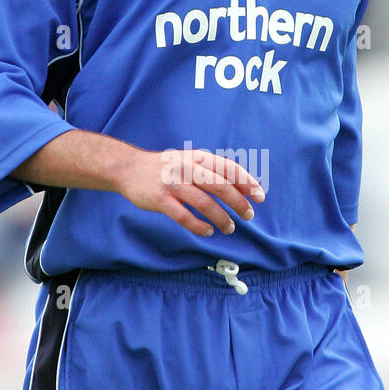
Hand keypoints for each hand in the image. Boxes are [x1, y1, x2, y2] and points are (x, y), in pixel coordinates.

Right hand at [116, 146, 264, 236]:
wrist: (129, 168)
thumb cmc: (166, 168)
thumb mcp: (190, 161)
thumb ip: (211, 171)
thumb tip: (241, 188)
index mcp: (198, 158)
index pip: (229, 169)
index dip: (247, 183)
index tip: (259, 197)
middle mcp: (187, 168)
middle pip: (220, 186)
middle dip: (238, 203)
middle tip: (248, 215)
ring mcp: (173, 184)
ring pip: (204, 203)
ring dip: (221, 218)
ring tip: (230, 228)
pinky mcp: (160, 200)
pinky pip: (183, 216)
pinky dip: (198, 226)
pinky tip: (207, 231)